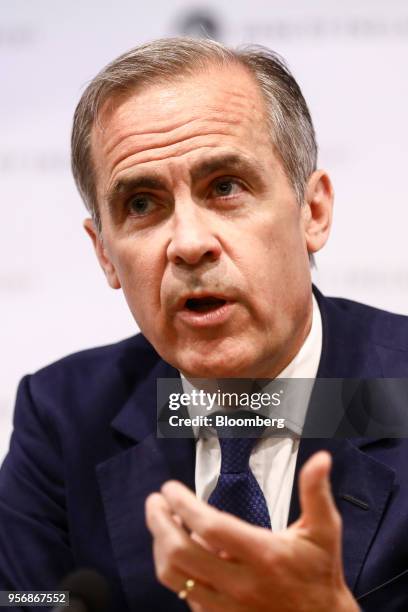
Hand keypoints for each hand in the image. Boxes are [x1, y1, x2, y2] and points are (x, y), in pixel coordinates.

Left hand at [145, 451, 359, 611]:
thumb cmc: (320, 573)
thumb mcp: (324, 530)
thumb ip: (316, 493)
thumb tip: (320, 459)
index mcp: (264, 555)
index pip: (210, 527)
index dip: (184, 505)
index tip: (170, 488)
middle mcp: (241, 583)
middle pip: (181, 553)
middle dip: (159, 523)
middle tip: (155, 502)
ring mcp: (227, 605)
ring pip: (176, 577)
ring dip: (161, 546)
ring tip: (162, 523)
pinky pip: (184, 594)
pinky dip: (175, 570)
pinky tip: (178, 550)